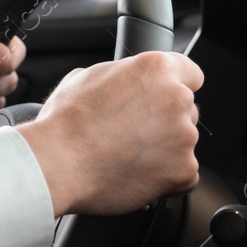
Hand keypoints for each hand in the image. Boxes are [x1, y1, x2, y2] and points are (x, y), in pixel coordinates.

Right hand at [16, 52, 202, 216]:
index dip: (174, 86)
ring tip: (126, 155)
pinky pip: (184, 174)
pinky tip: (135, 172)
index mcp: (156, 69)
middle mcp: (177, 99)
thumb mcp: (86, 77)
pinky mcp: (183, 171)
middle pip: (187, 109)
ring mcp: (184, 137)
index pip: (190, 72)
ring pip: (183, 142)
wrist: (56, 163)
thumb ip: (121, 77)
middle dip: (165, 120)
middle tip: (131, 131)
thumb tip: (124, 83)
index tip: (163, 98)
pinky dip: (165, 177)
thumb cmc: (65, 122)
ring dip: (164, 149)